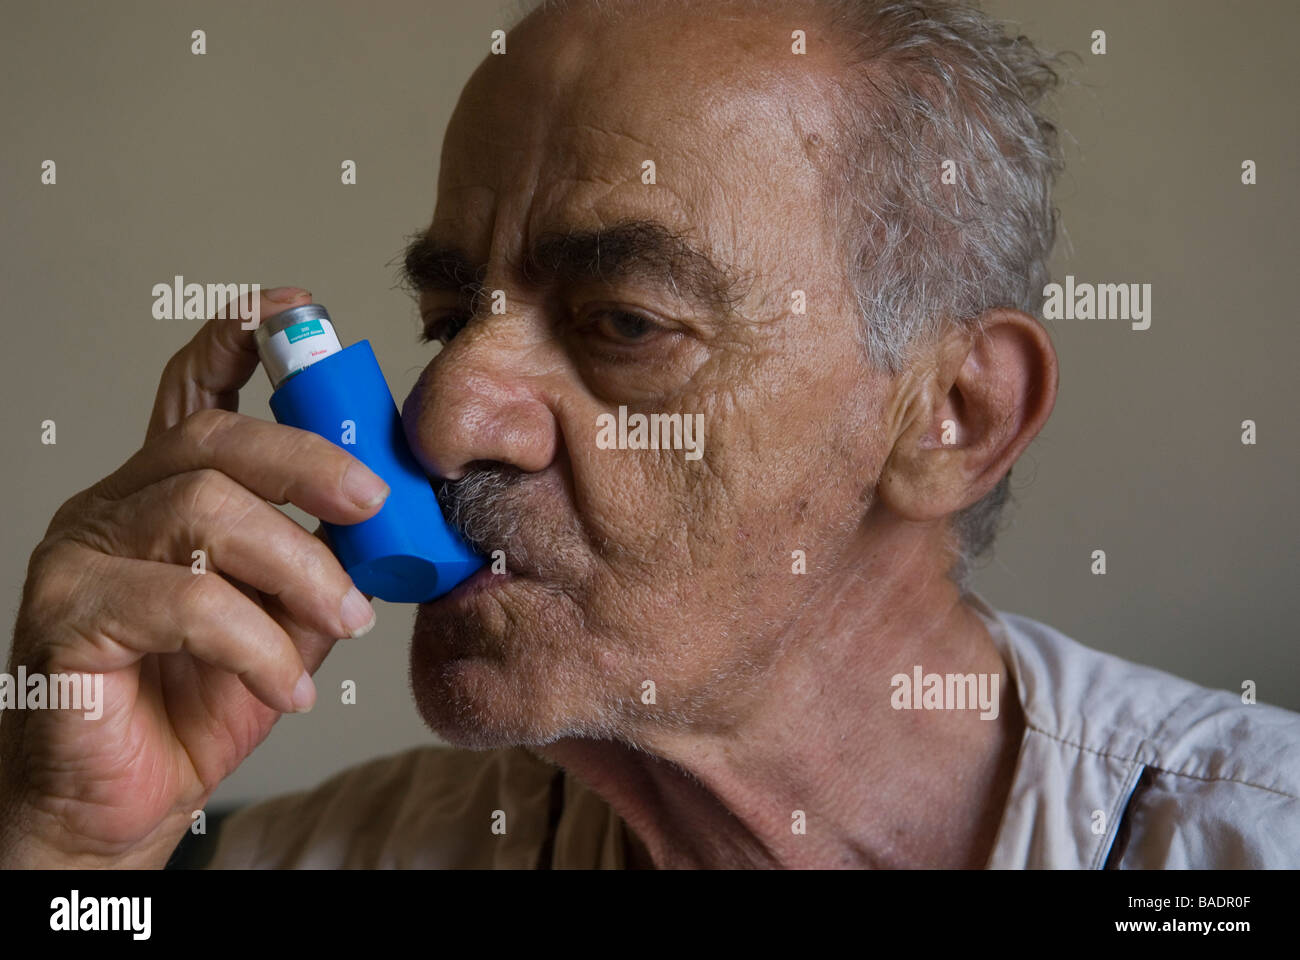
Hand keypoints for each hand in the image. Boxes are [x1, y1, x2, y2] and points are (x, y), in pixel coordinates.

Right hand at [0, 287, 385, 867]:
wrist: (128, 802)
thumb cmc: (201, 702)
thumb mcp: (287, 616)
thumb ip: (324, 558)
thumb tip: (395, 516)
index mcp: (170, 491)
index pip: (196, 386)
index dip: (245, 336)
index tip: (304, 313)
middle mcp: (118, 503)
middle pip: (215, 437)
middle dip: (310, 460)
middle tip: (373, 504)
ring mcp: (82, 552)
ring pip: (205, 508)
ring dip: (298, 566)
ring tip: (346, 624)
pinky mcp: (66, 614)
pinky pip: (184, 602)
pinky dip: (257, 645)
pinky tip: (289, 688)